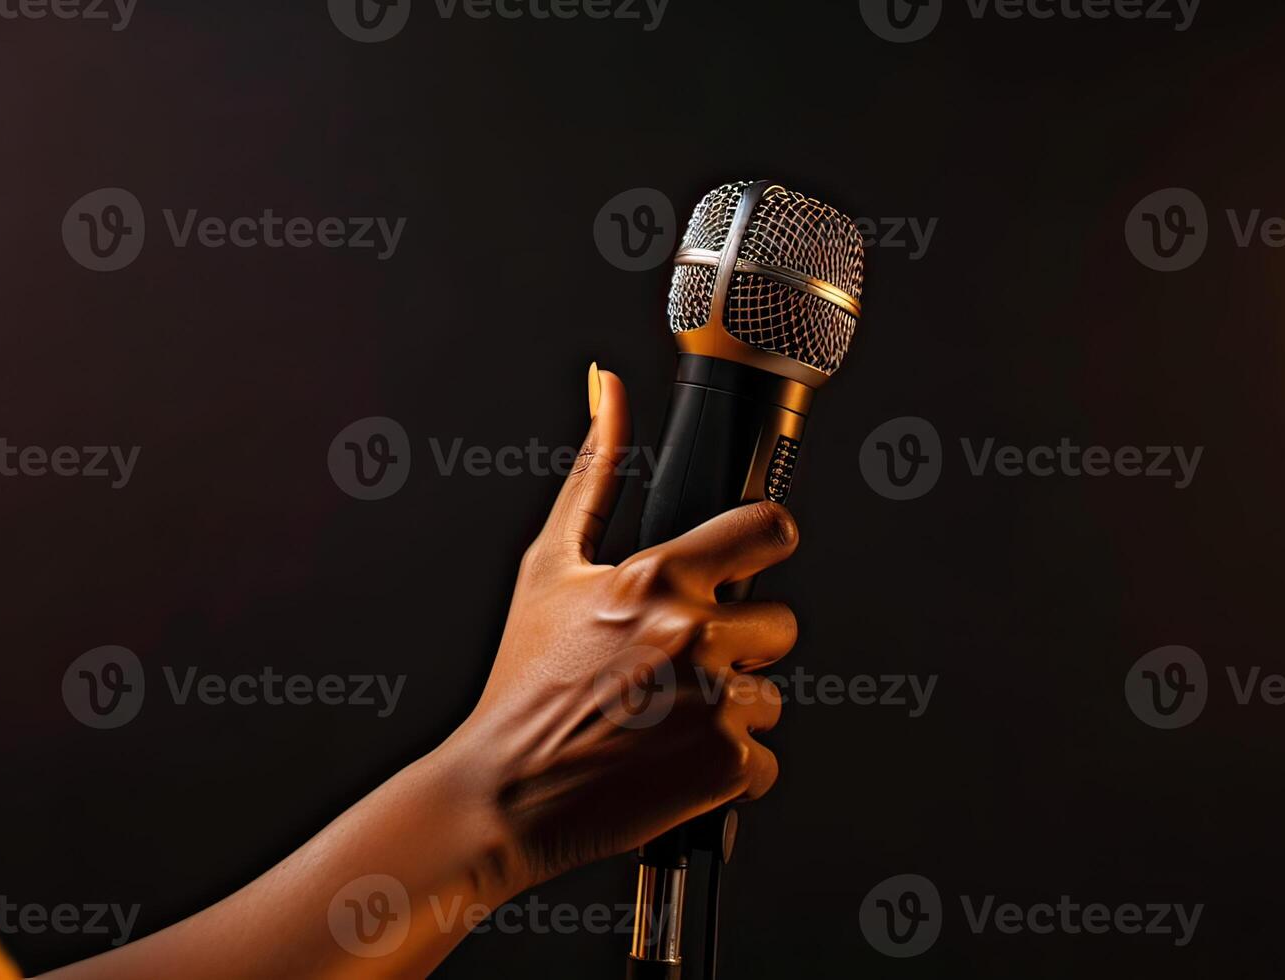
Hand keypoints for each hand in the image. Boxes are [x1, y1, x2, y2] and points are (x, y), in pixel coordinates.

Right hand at [448, 364, 800, 884]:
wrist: (502, 795)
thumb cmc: (522, 682)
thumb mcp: (549, 566)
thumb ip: (595, 470)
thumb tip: (610, 387)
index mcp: (657, 578)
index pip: (772, 529)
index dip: (767, 544)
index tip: (751, 561)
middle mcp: (694, 634)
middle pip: (782, 621)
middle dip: (742, 644)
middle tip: (678, 667)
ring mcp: (715, 703)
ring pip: (773, 694)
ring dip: (732, 710)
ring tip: (665, 720)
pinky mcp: (727, 766)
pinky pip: (766, 759)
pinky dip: (729, 769)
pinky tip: (673, 764)